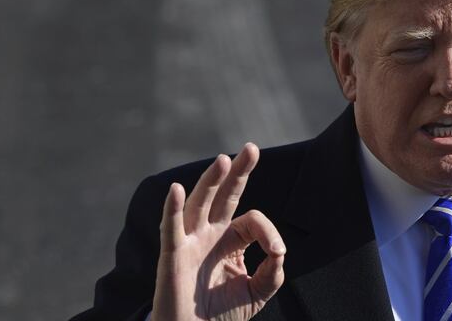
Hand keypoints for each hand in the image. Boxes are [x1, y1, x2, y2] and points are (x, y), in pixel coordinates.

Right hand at [151, 143, 285, 320]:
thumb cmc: (223, 316)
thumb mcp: (258, 292)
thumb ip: (273, 272)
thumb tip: (279, 250)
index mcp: (229, 239)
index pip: (251, 219)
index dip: (268, 231)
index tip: (277, 252)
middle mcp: (209, 234)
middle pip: (223, 195)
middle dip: (237, 172)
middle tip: (251, 148)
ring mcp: (190, 243)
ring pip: (199, 204)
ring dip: (210, 181)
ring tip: (223, 160)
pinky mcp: (173, 257)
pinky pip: (171, 229)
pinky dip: (172, 209)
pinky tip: (176, 190)